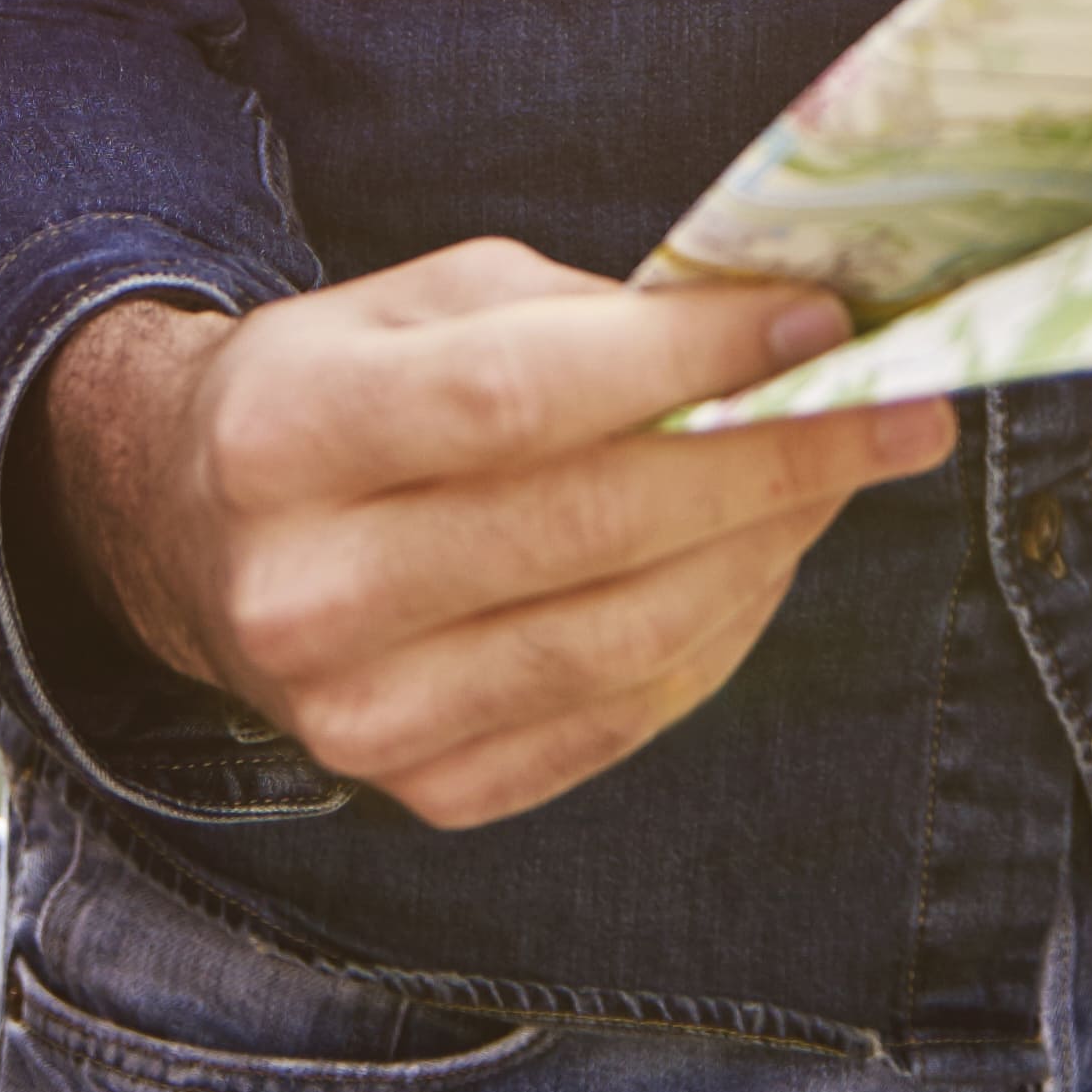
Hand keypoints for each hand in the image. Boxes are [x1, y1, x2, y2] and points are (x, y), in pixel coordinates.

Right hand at [40, 246, 955, 829]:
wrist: (190, 540)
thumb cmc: (339, 389)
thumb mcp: (420, 301)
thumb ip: (577, 317)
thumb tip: (774, 337)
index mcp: (287, 437)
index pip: (515, 399)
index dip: (683, 363)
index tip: (818, 324)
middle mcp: (306, 595)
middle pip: (590, 528)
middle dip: (775, 460)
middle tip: (901, 409)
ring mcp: (360, 718)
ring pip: (627, 639)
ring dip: (769, 551)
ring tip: (846, 476)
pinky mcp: (424, 790)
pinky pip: (621, 717)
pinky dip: (719, 635)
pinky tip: (763, 559)